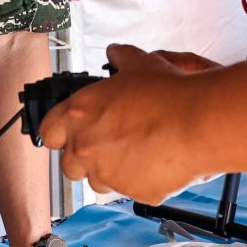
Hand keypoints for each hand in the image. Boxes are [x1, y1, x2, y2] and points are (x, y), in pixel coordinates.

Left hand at [39, 44, 222, 201]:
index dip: (59, 132)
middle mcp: (87, 147)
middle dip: (83, 158)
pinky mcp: (134, 192)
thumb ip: (121, 57)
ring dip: (109, 171)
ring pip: (97, 181)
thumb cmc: (168, 93)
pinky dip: (140, 180)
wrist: (198, 122)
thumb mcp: (140, 63)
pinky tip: (157, 162)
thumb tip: (116, 53)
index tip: (69, 132)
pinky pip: (130, 190)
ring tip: (134, 153)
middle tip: (106, 145)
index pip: (48, 131)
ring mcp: (108, 173)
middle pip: (68, 165)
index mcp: (79, 114)